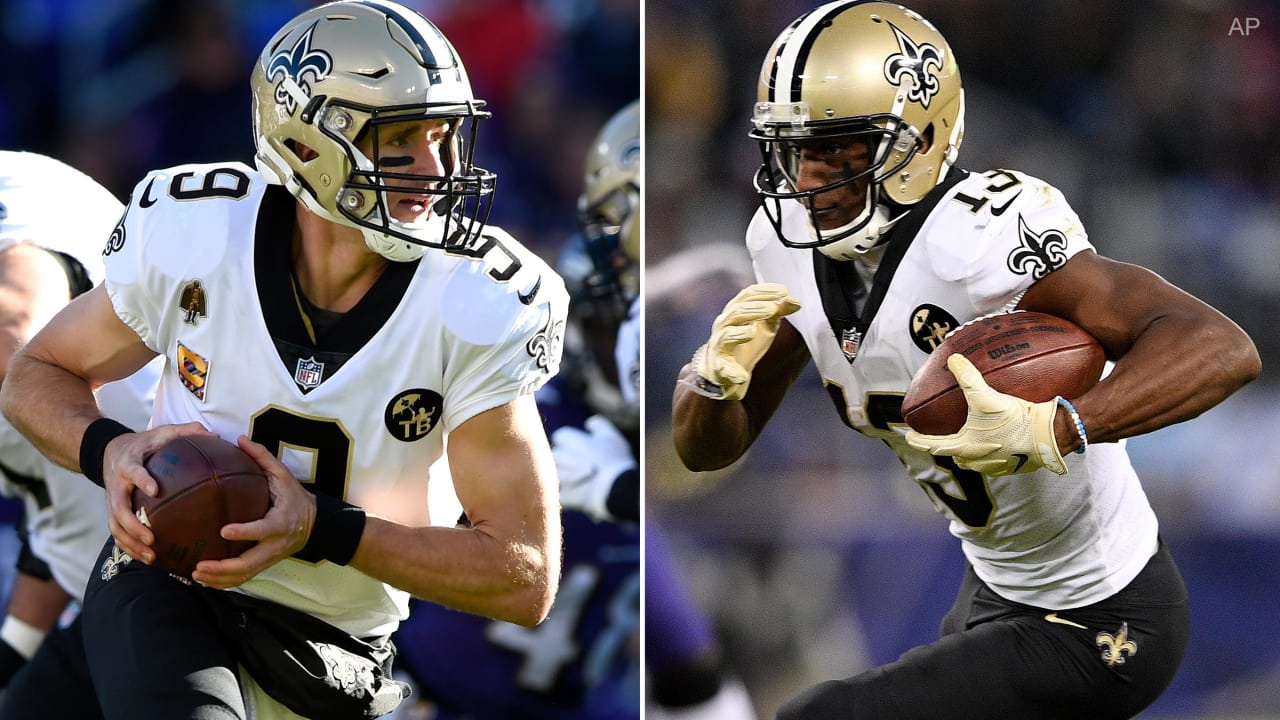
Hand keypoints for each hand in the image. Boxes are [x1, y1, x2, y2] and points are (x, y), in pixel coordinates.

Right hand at [102, 422, 217, 563]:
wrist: (111, 452)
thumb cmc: (144, 444)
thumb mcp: (162, 433)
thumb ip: (186, 432)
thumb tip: (215, 433)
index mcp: (128, 464)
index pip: (133, 472)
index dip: (142, 480)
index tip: (155, 490)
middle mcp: (117, 485)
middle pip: (118, 508)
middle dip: (133, 526)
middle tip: (152, 538)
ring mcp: (112, 501)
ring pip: (115, 527)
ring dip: (131, 543)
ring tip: (151, 556)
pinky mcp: (113, 513)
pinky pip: (118, 534)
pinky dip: (130, 548)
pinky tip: (150, 559)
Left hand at [190, 435, 316, 588]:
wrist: (316, 524)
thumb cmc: (296, 498)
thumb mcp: (284, 476)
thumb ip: (262, 458)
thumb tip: (239, 439)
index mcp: (280, 522)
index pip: (262, 530)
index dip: (245, 532)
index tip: (223, 530)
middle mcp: (275, 544)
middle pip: (249, 563)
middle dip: (223, 569)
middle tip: (199, 565)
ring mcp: (270, 558)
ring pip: (244, 575)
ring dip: (220, 579)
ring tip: (196, 574)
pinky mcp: (266, 565)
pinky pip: (244, 577)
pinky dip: (224, 582)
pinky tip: (205, 580)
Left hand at [550, 415, 635, 521]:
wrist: (617, 488)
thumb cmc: (616, 460)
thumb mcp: (612, 436)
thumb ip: (598, 425)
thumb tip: (588, 423)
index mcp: (568, 439)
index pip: (560, 437)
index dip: (570, 444)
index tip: (582, 450)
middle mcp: (559, 456)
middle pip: (555, 456)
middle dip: (565, 461)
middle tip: (582, 467)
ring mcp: (559, 477)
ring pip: (555, 476)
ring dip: (564, 478)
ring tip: (581, 482)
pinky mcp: (563, 496)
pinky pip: (561, 495)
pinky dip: (568, 496)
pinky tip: (581, 496)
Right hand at [686, 283, 800, 400]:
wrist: (724, 369)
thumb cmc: (746, 342)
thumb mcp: (765, 324)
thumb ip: (778, 311)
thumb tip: (796, 301)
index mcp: (736, 311)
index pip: (747, 295)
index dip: (764, 291)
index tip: (784, 291)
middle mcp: (724, 325)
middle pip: (736, 312)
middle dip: (755, 309)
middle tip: (773, 308)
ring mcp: (720, 345)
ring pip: (726, 335)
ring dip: (739, 333)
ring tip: (752, 331)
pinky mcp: (718, 367)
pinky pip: (722, 369)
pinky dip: (731, 372)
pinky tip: (742, 376)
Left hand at [904, 354, 1066, 475]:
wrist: (1047, 436)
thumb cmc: (1013, 420)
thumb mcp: (985, 396)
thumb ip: (967, 377)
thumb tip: (953, 359)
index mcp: (964, 447)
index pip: (933, 445)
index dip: (919, 440)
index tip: (909, 436)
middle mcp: (976, 461)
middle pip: (953, 455)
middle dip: (945, 447)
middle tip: (941, 437)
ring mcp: (994, 466)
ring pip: (972, 461)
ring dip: (966, 452)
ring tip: (967, 439)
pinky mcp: (1011, 466)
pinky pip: (992, 462)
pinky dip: (987, 453)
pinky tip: (994, 441)